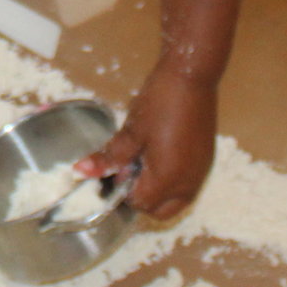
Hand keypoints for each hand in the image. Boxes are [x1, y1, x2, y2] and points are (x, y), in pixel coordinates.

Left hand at [78, 55, 218, 219]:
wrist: (192, 75)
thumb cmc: (159, 102)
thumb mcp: (131, 131)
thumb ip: (109, 157)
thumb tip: (81, 172)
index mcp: (168, 179)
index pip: (140, 204)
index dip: (123, 190)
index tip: (117, 167)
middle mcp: (188, 183)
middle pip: (160, 210)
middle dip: (142, 198)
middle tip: (129, 168)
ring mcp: (200, 172)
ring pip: (176, 200)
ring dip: (158, 190)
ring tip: (145, 158)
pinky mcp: (206, 160)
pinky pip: (186, 184)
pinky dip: (172, 179)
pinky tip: (160, 151)